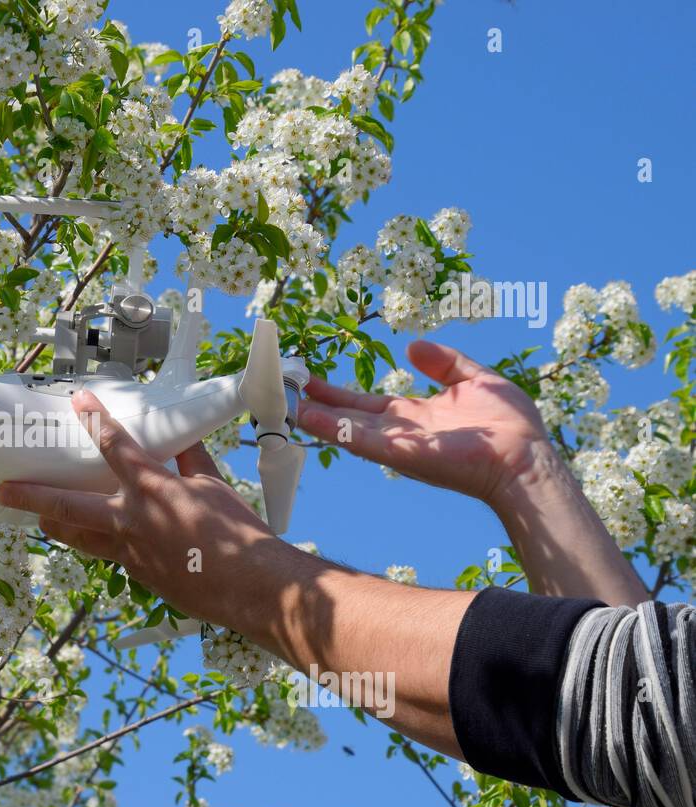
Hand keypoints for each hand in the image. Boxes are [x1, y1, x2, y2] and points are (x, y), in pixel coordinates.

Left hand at [0, 389, 274, 632]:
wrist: (252, 586)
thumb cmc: (239, 533)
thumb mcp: (214, 486)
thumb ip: (192, 460)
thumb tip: (183, 438)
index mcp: (153, 488)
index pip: (114, 445)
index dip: (94, 419)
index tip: (78, 401)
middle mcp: (131, 519)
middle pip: (68, 506)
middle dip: (33, 497)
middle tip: (4, 491)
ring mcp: (130, 551)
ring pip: (79, 538)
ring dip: (56, 526)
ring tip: (40, 520)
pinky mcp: (138, 574)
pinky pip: (109, 555)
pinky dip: (99, 544)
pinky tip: (98, 540)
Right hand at [297, 340, 553, 506]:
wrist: (525, 456)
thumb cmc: (509, 424)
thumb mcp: (475, 378)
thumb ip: (444, 363)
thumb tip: (412, 345)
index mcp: (415, 415)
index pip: (366, 404)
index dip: (338, 394)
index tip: (311, 380)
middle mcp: (400, 432)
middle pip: (349, 416)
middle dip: (318, 404)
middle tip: (285, 390)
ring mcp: (398, 445)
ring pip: (347, 429)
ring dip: (316, 418)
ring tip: (286, 405)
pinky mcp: (401, 455)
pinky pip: (361, 440)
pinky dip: (333, 430)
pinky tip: (309, 419)